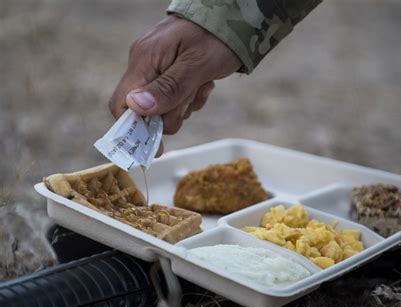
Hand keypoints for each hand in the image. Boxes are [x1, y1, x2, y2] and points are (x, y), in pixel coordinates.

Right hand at [109, 15, 241, 137]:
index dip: (134, 131)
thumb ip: (169, 88)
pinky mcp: (169, 72)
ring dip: (185, 104)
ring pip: (163, 107)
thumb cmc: (217, 37)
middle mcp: (145, 64)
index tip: (155, 147)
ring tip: (201, 84)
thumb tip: (136, 108)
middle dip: (172, 113)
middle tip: (192, 96)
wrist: (232, 18)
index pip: (121, 104)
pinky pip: (174, 98)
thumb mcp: (197, 65)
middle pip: (145, 111)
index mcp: (145, 60)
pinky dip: (190, 97)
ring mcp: (156, 68)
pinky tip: (202, 83)